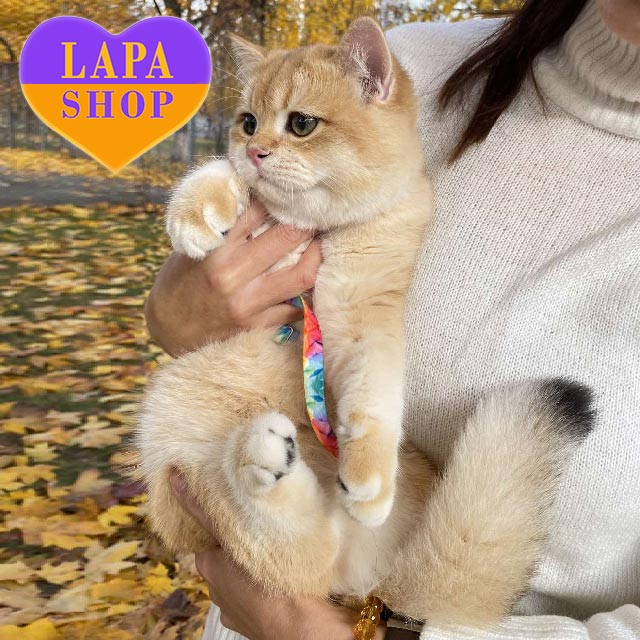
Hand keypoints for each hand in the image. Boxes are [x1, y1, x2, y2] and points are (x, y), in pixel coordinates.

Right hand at [145, 201, 321, 355]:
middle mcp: (234, 274)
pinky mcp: (257, 325)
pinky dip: (307, 293)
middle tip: (316, 214)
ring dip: (317, 256)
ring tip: (321, 244)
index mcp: (216, 248)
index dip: (278, 199)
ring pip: (302, 274)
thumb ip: (224, 229)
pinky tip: (311, 281)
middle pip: (287, 237)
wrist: (167, 329)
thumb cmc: (179, 282)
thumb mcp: (193, 248)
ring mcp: (248, 302)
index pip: (257, 212)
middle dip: (306, 221)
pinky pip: (296, 308)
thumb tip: (256, 202)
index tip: (289, 194)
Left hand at [169, 473, 384, 639]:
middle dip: (238, 540)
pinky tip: (284, 570)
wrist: (301, 626)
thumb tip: (175, 480)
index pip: (206, 536)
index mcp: (209, 568)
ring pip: (243, 576)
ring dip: (254, 562)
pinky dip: (268, 581)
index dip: (217, 520)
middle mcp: (218, 592)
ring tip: (276, 542)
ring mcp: (238, 611)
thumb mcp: (235, 536)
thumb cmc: (267, 580)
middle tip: (258, 519)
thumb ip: (206, 511)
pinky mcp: (259, 622)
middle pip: (224, 556)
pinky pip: (260, 594)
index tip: (233, 503)